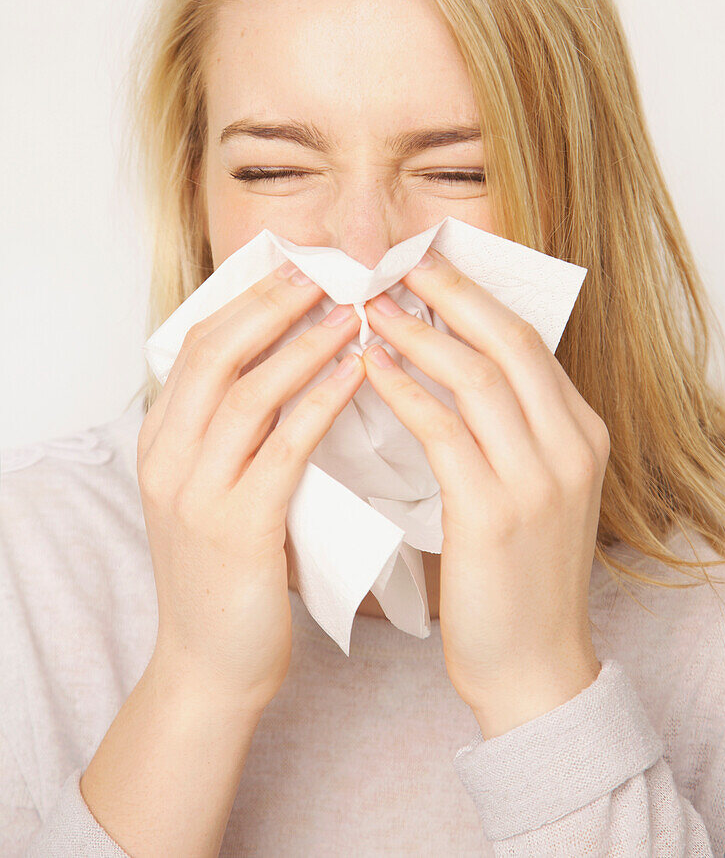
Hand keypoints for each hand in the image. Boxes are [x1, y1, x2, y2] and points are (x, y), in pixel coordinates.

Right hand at [137, 261, 365, 714]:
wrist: (209, 667)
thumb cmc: (228, 573)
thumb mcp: (216, 488)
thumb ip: (239, 431)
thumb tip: (296, 362)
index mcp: (162, 440)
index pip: (200, 343)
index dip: (249, 298)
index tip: (296, 263)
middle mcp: (168, 457)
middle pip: (217, 351)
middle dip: (273, 303)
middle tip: (326, 270)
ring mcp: (195, 493)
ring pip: (248, 392)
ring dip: (305, 345)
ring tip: (354, 312)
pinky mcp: (235, 528)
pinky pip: (281, 448)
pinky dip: (320, 403)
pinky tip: (356, 375)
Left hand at [361, 246, 608, 738]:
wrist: (532, 667)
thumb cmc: (516, 577)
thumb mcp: (531, 490)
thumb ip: (506, 430)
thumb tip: (445, 365)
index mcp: (582, 434)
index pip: (528, 341)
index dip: (473, 297)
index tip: (427, 267)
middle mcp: (571, 446)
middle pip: (509, 341)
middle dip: (450, 293)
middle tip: (395, 262)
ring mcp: (539, 479)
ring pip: (477, 377)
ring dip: (419, 334)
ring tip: (370, 306)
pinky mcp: (495, 513)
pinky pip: (444, 431)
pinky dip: (404, 390)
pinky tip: (369, 368)